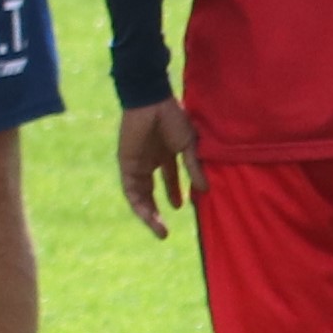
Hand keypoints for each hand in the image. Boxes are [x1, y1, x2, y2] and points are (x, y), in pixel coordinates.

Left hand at [115, 98, 196, 234]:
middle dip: (157, 212)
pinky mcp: (127, 165)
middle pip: (151, 192)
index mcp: (164, 154)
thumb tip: (205, 190)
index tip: (183, 206)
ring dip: (148, 214)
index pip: (168, 180)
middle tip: (165, 231)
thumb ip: (193, 168)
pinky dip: (140, 204)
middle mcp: (148, 161)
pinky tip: (149, 215)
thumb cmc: (172, 118)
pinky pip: (131, 190)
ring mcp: (136, 164)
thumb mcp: (188, 146)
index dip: (175, 193)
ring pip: (140, 196)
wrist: (151, 102)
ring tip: (159, 230)